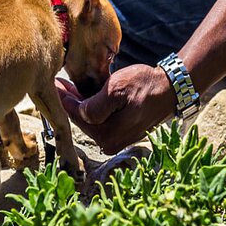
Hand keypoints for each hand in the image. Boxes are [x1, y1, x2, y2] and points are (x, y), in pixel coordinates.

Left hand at [55, 65, 175, 154]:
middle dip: (70, 101)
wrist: (171, 89)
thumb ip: (95, 105)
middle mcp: (110, 143)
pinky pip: (102, 119)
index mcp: (107, 135)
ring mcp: (117, 139)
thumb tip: (80, 113)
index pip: (77, 116)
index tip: (54, 83)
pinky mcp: (122, 132)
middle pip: (82, 119)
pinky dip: (93, 106)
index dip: (64, 98)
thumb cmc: (145, 86)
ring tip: (69, 86)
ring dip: (81, 102)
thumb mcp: (117, 90)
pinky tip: (87, 93)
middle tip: (58, 83)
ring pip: (91, 119)